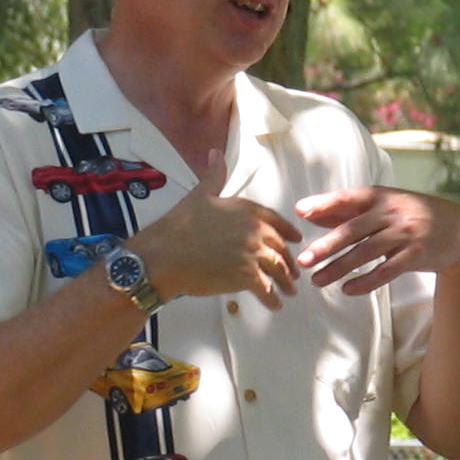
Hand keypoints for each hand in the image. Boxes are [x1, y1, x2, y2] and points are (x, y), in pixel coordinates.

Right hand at [133, 183, 304, 308]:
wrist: (163, 256)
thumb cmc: (177, 226)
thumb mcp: (198, 195)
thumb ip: (214, 176)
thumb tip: (215, 153)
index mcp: (246, 209)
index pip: (276, 221)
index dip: (288, 232)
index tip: (296, 240)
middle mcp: (255, 229)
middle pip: (280, 247)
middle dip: (288, 262)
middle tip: (292, 273)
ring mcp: (253, 253)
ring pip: (278, 269)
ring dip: (286, 283)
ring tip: (289, 292)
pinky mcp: (247, 276)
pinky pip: (267, 290)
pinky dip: (272, 300)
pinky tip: (275, 305)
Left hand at [295, 186, 459, 295]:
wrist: (458, 229)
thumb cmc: (411, 215)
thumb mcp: (382, 205)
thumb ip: (345, 209)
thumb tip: (305, 212)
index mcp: (381, 197)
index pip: (348, 198)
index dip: (324, 204)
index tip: (299, 212)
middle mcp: (392, 213)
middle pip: (353, 230)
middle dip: (326, 245)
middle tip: (304, 261)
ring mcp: (405, 233)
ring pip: (366, 252)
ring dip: (340, 268)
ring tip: (318, 281)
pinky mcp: (416, 255)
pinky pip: (387, 270)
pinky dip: (366, 281)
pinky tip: (348, 289)